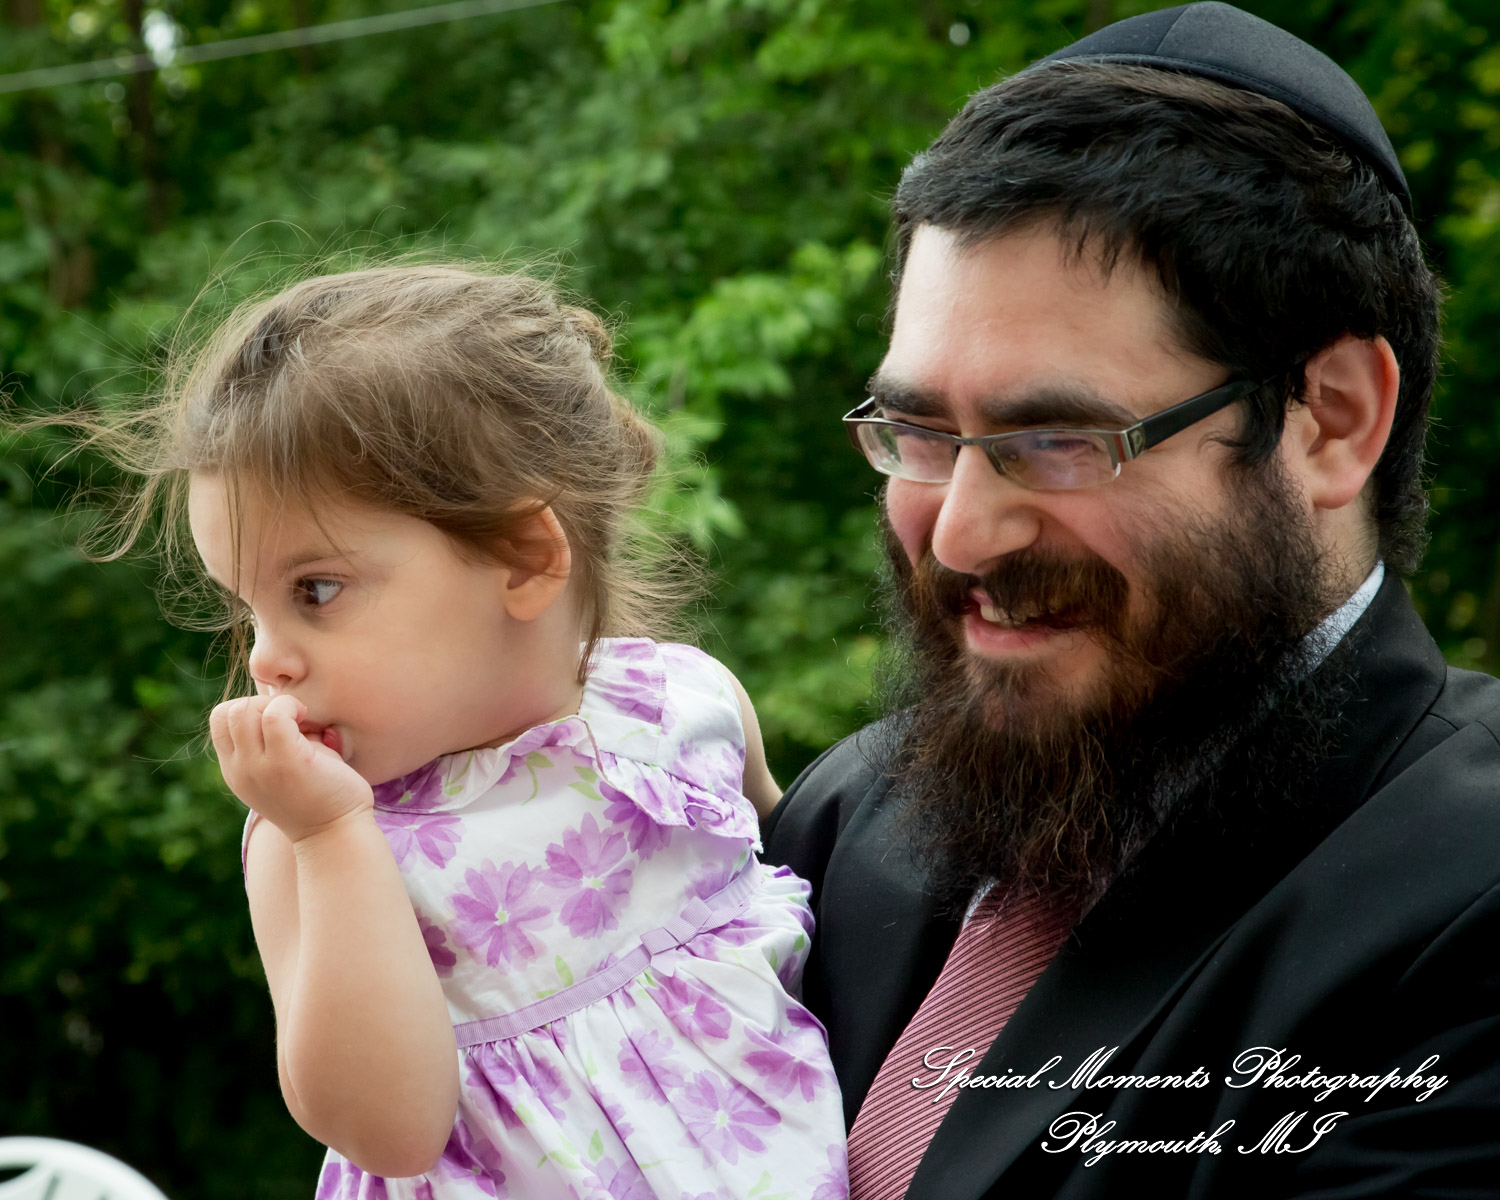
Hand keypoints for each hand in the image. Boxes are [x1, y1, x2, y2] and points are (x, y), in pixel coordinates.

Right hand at [210, 694, 373, 841]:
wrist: (336, 835)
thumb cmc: (320, 795)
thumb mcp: (282, 767)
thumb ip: (272, 740)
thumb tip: (281, 698)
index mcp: (237, 770)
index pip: (220, 720)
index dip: (248, 708)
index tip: (280, 721)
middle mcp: (241, 770)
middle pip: (227, 712)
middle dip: (259, 702)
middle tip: (293, 719)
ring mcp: (260, 767)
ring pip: (244, 710)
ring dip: (275, 704)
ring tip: (302, 721)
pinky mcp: (287, 763)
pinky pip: (275, 716)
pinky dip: (292, 708)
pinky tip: (312, 725)